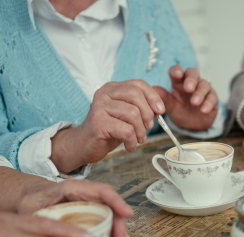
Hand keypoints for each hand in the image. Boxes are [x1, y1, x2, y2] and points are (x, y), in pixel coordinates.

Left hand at [17, 179, 133, 236]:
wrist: (31, 201)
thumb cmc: (32, 201)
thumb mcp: (30, 206)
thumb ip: (36, 214)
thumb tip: (45, 230)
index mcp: (74, 188)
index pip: (101, 191)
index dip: (116, 201)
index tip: (126, 214)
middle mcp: (87, 197)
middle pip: (111, 209)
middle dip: (119, 227)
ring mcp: (91, 209)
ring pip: (111, 221)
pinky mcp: (91, 220)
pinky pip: (105, 229)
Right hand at [51, 80, 165, 172]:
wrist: (83, 145)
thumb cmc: (107, 130)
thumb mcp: (125, 115)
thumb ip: (139, 108)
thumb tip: (159, 108)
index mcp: (112, 88)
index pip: (138, 84)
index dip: (153, 97)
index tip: (160, 111)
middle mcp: (104, 94)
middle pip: (136, 95)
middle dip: (147, 114)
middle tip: (148, 128)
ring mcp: (99, 107)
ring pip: (133, 114)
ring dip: (140, 131)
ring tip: (138, 139)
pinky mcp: (98, 123)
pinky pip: (126, 130)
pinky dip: (132, 141)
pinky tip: (129, 146)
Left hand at [153, 65, 218, 130]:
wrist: (193, 125)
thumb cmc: (181, 111)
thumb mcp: (171, 107)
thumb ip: (164, 98)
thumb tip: (153, 89)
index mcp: (178, 82)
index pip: (177, 71)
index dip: (177, 71)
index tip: (176, 74)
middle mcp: (192, 83)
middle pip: (193, 73)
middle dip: (191, 80)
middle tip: (188, 88)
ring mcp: (203, 90)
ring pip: (204, 85)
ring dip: (199, 93)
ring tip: (195, 102)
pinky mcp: (212, 99)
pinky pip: (212, 98)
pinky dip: (208, 103)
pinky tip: (204, 109)